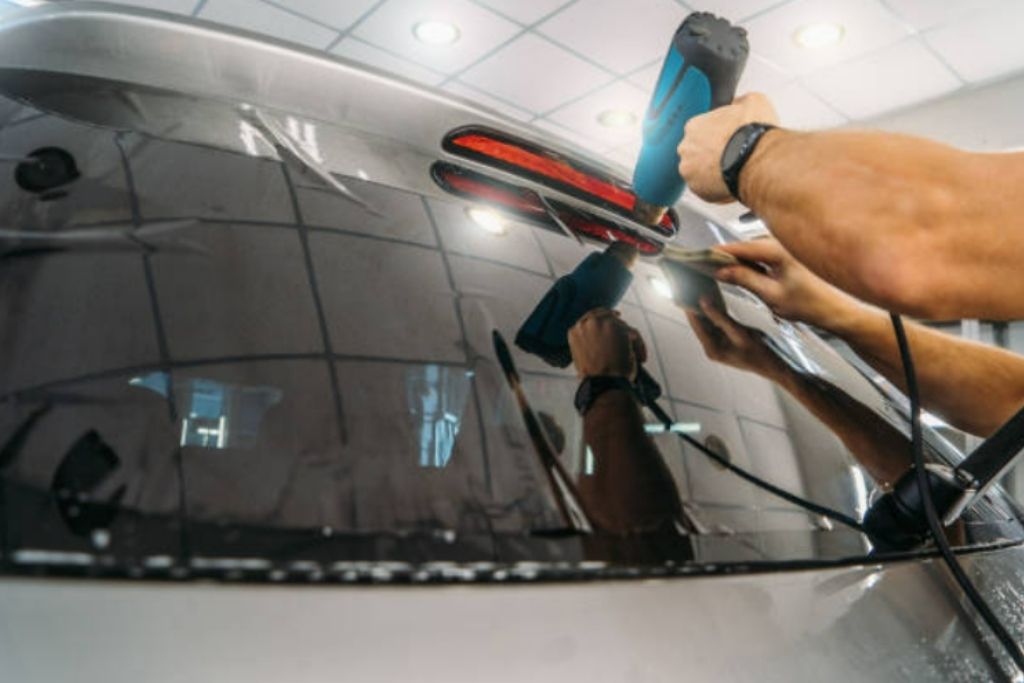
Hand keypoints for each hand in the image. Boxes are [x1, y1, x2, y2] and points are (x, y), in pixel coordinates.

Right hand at [568, 308, 646, 380]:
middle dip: (617, 322)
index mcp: (574, 332)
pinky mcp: (618, 327)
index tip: (611, 322)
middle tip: (627, 330)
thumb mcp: (583, 358)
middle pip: (605, 314)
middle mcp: (586, 323)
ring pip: (622, 325)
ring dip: (630, 340)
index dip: (602, 320)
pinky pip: (633, 333)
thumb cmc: (595, 378)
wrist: (603, 383)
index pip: (589, 318)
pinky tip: (641, 359)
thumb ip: (589, 344)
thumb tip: (602, 341)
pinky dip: (640, 346)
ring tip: (636, 356)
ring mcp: (602, 323)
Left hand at [677, 92, 778, 203]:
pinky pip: (706, 189)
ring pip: (699, 172)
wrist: (756, 161)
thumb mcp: (754, 102)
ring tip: (733, 170)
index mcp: (694, 125)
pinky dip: (717, 188)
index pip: (702, 130)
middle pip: (697, 151)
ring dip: (713, 172)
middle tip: (731, 155)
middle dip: (712, 154)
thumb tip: (740, 104)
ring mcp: (689, 171)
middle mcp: (686, 148)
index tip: (728, 138)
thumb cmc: (752, 134)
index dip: (718, 134)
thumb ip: (741, 102)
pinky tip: (732, 181)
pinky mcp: (697, 190)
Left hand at [686, 298, 782, 378]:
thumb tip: (704, 302)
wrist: (772, 364)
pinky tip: (715, 303)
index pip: (696, 325)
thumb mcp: (738, 332)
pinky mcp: (726, 341)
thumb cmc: (758, 352)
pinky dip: (716, 315)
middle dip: (697, 308)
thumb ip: (720, 317)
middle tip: (693, 291)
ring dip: (706, 310)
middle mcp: (712, 348)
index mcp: (712, 349)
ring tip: (702, 293)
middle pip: (700, 324)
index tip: (686, 295)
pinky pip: (717, 325)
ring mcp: (719, 345)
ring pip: (708, 324)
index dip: (690, 309)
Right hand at [712, 238, 858, 328]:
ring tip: (717, 271)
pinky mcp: (786, 254)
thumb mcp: (771, 295)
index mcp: (778, 249)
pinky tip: (739, 272)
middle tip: (703, 266)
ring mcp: (785, 246)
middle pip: (744, 247)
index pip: (739, 247)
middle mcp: (782, 242)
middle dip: (724, 257)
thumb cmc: (810, 304)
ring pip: (751, 251)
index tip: (699, 256)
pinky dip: (748, 262)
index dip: (716, 252)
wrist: (836, 308)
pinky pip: (761, 254)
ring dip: (736, 260)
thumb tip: (721, 270)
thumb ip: (744, 279)